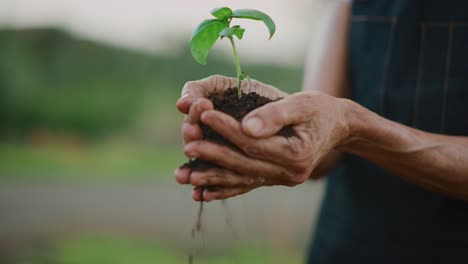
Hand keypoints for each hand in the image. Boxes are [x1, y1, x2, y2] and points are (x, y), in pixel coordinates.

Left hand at [178, 90, 354, 201]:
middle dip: (213, 155)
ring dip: (212, 178)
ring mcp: (282, 179)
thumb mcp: (302, 104)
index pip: (254, 143)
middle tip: (188, 146)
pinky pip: (247, 186)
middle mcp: (289, 173)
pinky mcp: (275, 180)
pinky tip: (202, 194)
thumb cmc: (319, 110)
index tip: (204, 115)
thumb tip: (246, 127)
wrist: (336, 127)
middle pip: (244, 164)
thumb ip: (275, 115)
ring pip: (241, 180)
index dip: (227, 129)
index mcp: (296, 154)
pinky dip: (224, 190)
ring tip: (184, 177)